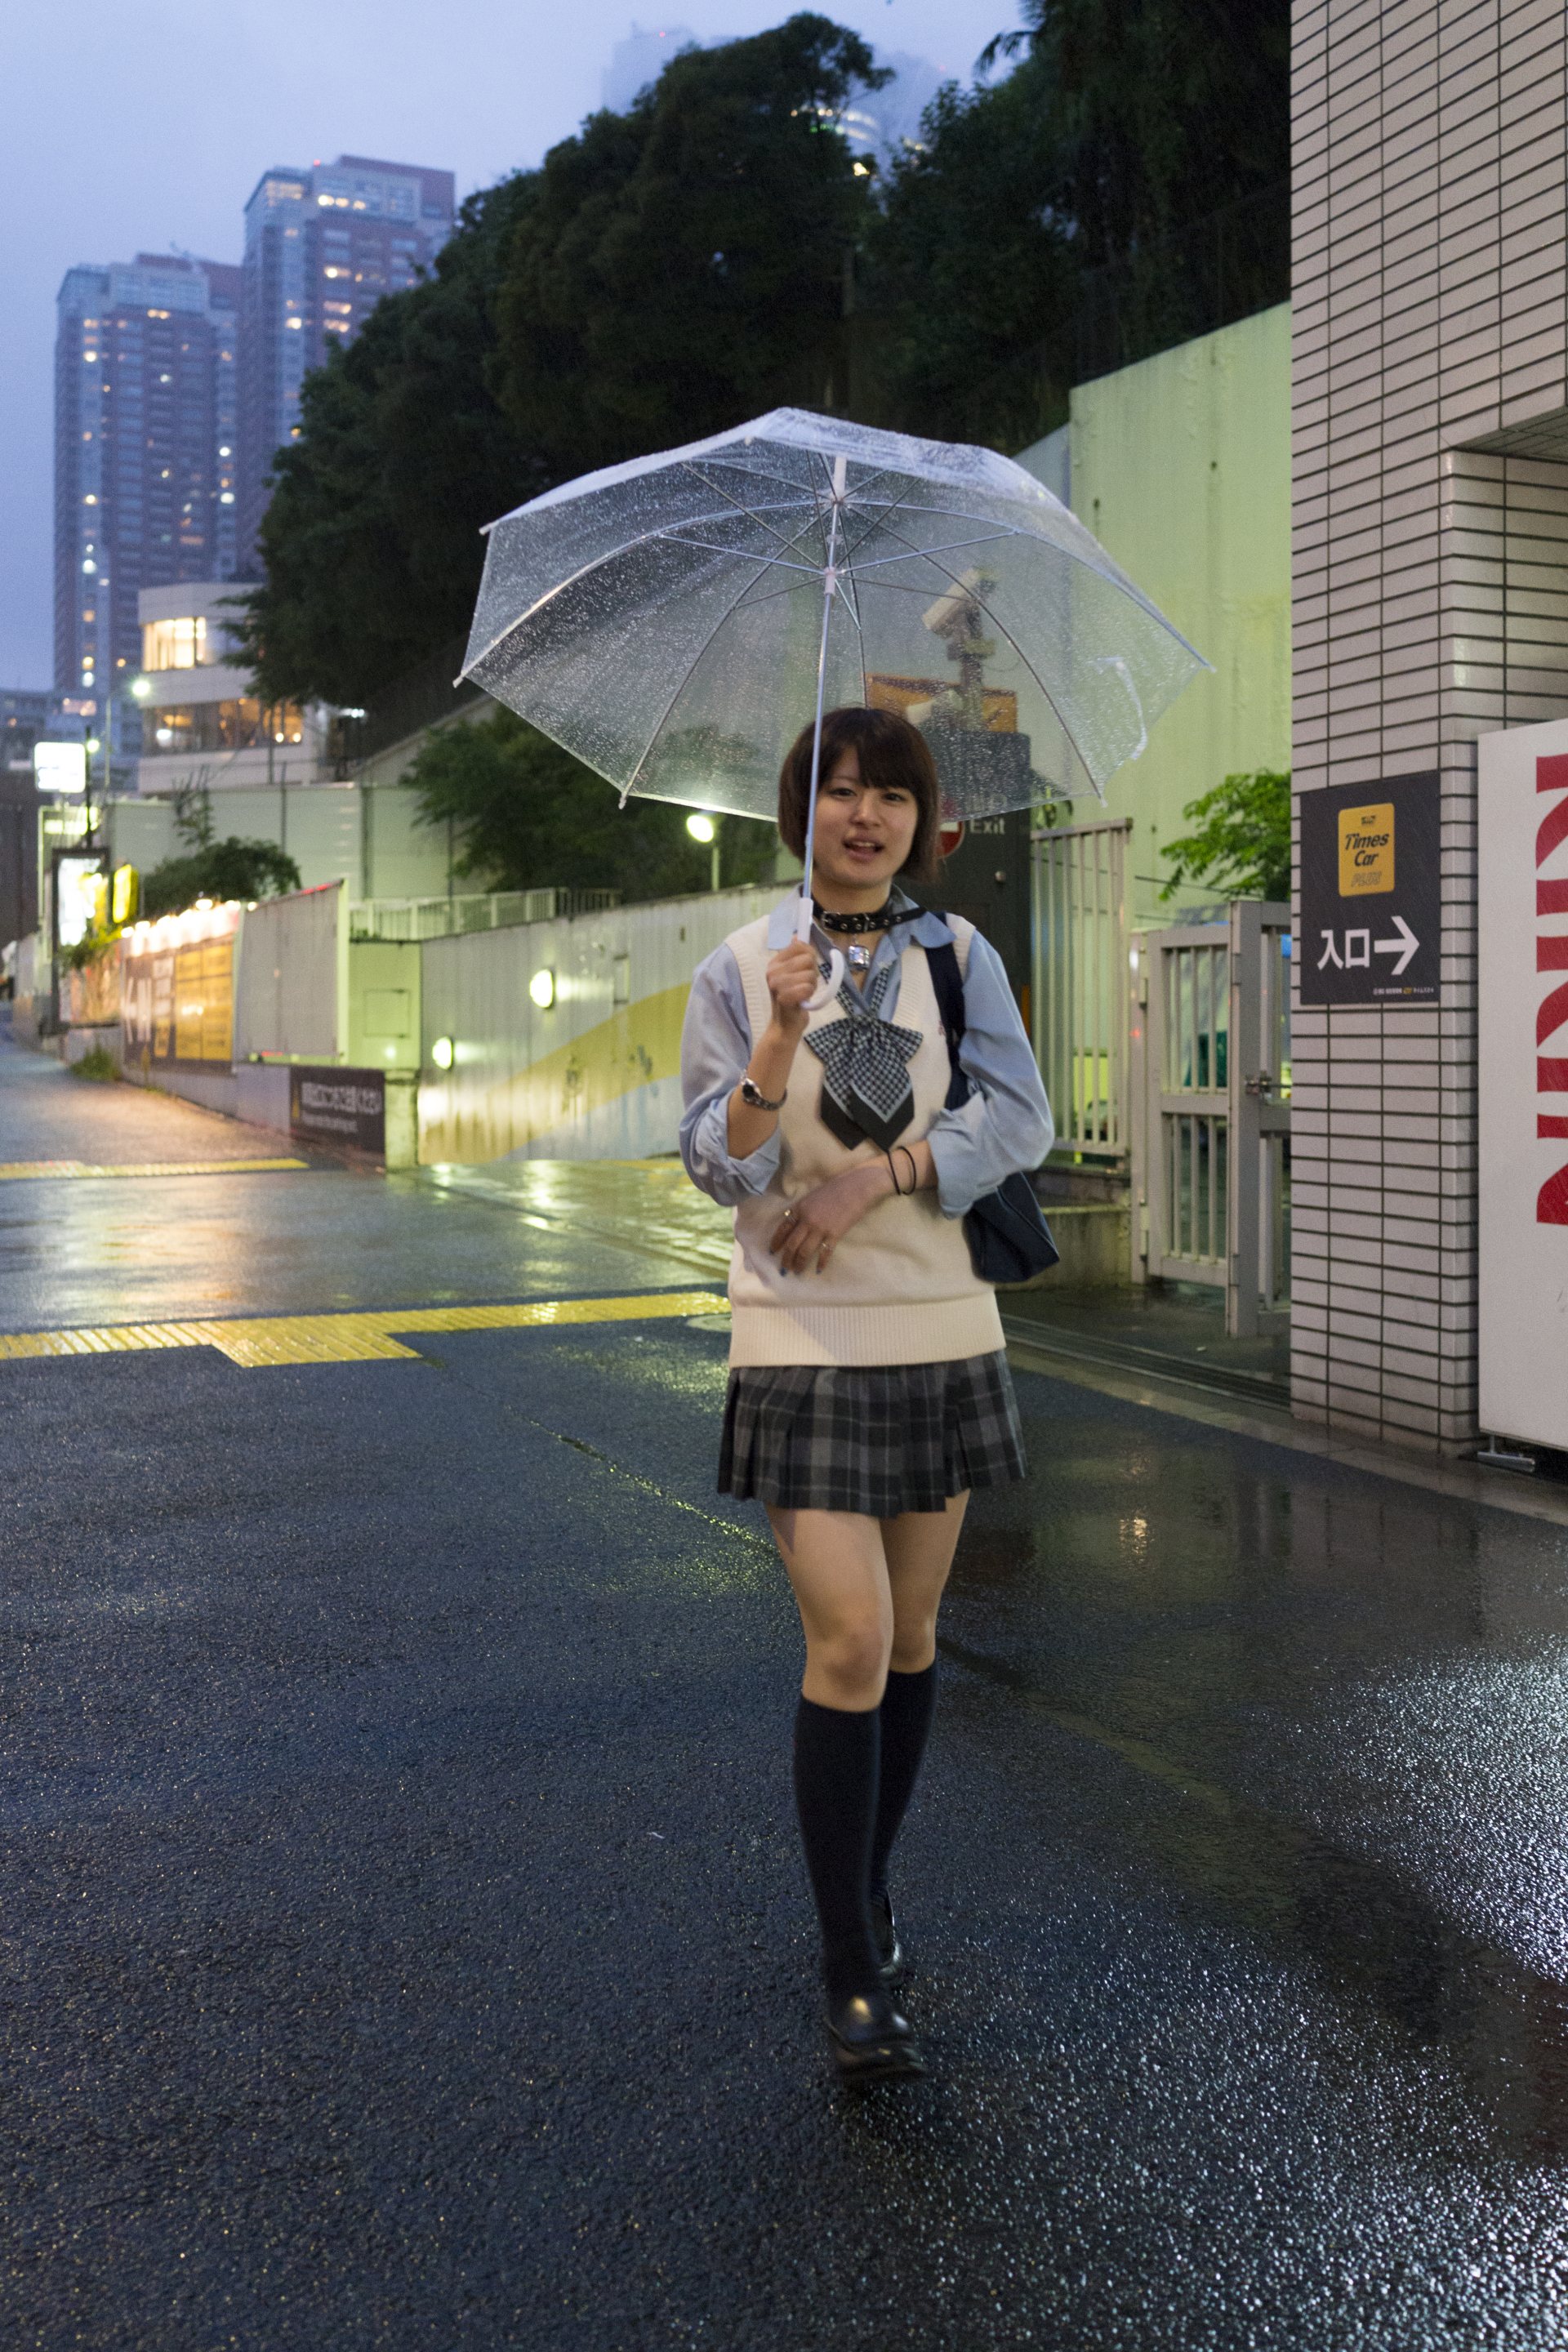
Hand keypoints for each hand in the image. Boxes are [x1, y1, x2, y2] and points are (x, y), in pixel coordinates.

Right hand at [764, 939, 821, 1042]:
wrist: (787, 1024)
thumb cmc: (794, 997)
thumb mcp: (796, 974)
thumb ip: (797, 956)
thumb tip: (797, 936)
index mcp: (775, 962)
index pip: (800, 946)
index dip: (810, 956)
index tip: (807, 968)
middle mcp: (772, 971)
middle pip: (807, 959)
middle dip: (813, 973)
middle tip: (805, 984)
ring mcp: (776, 985)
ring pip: (809, 975)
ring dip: (812, 986)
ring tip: (803, 993)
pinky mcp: (782, 998)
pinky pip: (806, 989)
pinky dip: (809, 995)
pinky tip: (802, 1000)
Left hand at [769, 1163, 887, 1274]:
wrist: (857, 1187)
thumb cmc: (836, 1188)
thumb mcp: (812, 1196)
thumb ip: (802, 1209)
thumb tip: (794, 1223)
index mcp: (800, 1208)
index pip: (783, 1229)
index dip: (776, 1242)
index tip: (772, 1251)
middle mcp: (807, 1220)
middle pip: (791, 1244)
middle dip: (786, 1259)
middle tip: (783, 1269)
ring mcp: (820, 1228)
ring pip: (804, 1251)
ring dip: (799, 1263)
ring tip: (796, 1271)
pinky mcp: (834, 1234)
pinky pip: (824, 1253)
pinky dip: (821, 1263)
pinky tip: (818, 1270)